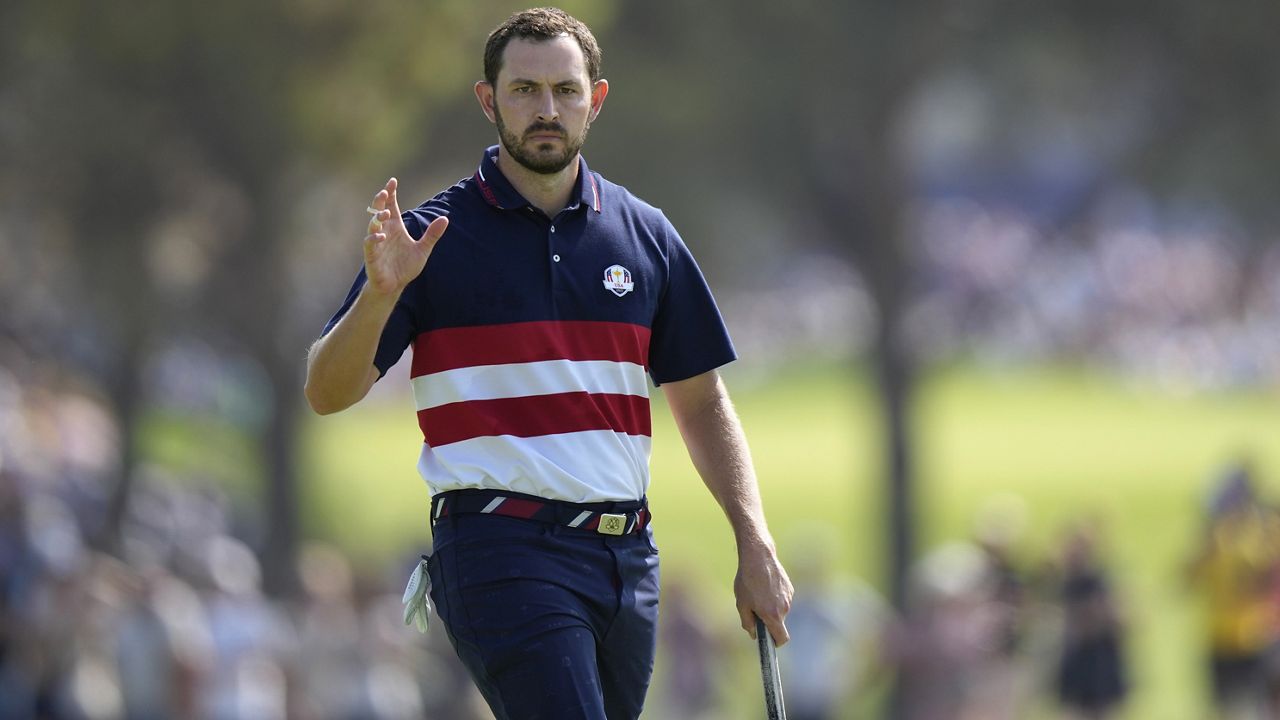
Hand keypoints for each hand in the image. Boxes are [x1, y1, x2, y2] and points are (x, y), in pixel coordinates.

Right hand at [363, 177, 448, 296]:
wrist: (395, 286)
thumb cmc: (405, 267)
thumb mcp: (422, 249)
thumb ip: (432, 234)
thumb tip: (445, 218)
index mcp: (395, 227)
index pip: (391, 206)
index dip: (391, 194)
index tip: (392, 181)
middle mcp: (384, 232)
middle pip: (378, 212)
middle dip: (380, 202)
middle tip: (384, 192)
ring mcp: (377, 243)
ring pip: (372, 225)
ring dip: (377, 218)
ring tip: (384, 213)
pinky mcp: (371, 255)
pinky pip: (369, 244)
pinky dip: (374, 239)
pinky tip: (381, 236)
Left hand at [735, 543, 793, 645]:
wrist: (758, 557)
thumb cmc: (747, 581)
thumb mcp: (742, 604)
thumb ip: (748, 623)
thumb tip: (754, 634)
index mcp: (772, 615)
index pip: (782, 638)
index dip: (775, 643)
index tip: (769, 641)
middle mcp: (784, 608)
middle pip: (779, 623)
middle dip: (769, 621)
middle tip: (755, 610)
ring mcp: (788, 597)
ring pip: (780, 610)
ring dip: (771, 607)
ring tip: (758, 594)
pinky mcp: (790, 587)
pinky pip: (782, 599)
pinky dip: (775, 597)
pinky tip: (764, 586)